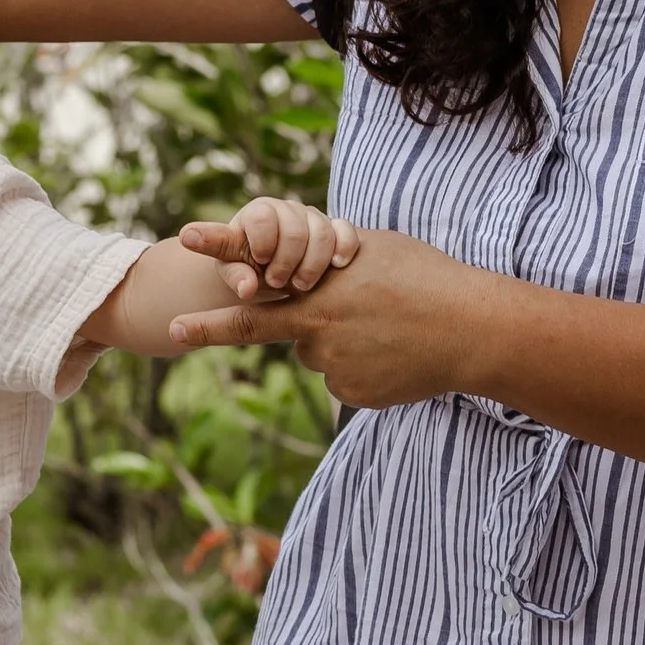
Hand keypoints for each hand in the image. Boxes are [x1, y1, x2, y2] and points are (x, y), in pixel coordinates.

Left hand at [168, 226, 501, 406]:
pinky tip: (392, 355)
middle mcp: (317, 327)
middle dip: (212, 327)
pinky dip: (361, 366)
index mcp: (319, 287)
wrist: (470, 331)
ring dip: (337, 340)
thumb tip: (309, 269)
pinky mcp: (351, 392)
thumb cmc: (428, 280)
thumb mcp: (375, 252)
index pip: (256, 283)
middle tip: (175, 329)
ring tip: (385, 328)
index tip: (178, 272)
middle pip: (259, 328)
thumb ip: (332, 260)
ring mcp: (332, 364)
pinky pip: (343, 377)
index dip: (217, 273)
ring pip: (317, 351)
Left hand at [177, 197, 359, 305]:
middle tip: (277, 282)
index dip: (263, 243)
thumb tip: (246, 288)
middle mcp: (286, 209)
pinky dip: (344, 248)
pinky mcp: (334, 228)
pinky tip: (337, 265)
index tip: (261, 262)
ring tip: (301, 286)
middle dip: (287, 262)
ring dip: (313, 265)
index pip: (262, 217)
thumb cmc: (249, 269)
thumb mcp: (235, 273)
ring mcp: (312, 217)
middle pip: (294, 230)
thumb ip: (236, 276)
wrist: (272, 271)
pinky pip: (345, 230)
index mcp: (258, 213)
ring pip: (322, 233)